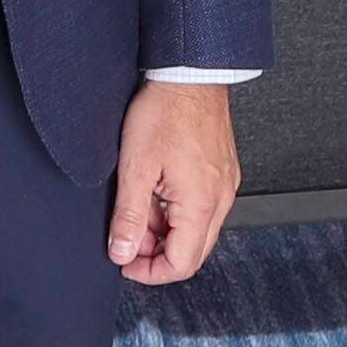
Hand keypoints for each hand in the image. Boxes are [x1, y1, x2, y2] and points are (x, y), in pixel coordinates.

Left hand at [109, 81, 242, 284]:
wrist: (190, 74)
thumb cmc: (165, 111)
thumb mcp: (135, 168)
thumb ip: (129, 217)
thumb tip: (122, 253)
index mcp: (201, 204)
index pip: (181, 264)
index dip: (149, 272)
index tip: (124, 261)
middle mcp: (221, 199)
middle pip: (192, 252)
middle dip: (157, 255)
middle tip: (128, 238)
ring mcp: (225, 185)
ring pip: (197, 231)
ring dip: (166, 231)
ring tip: (139, 207)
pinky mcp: (223, 172)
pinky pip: (203, 208)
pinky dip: (178, 212)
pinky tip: (157, 192)